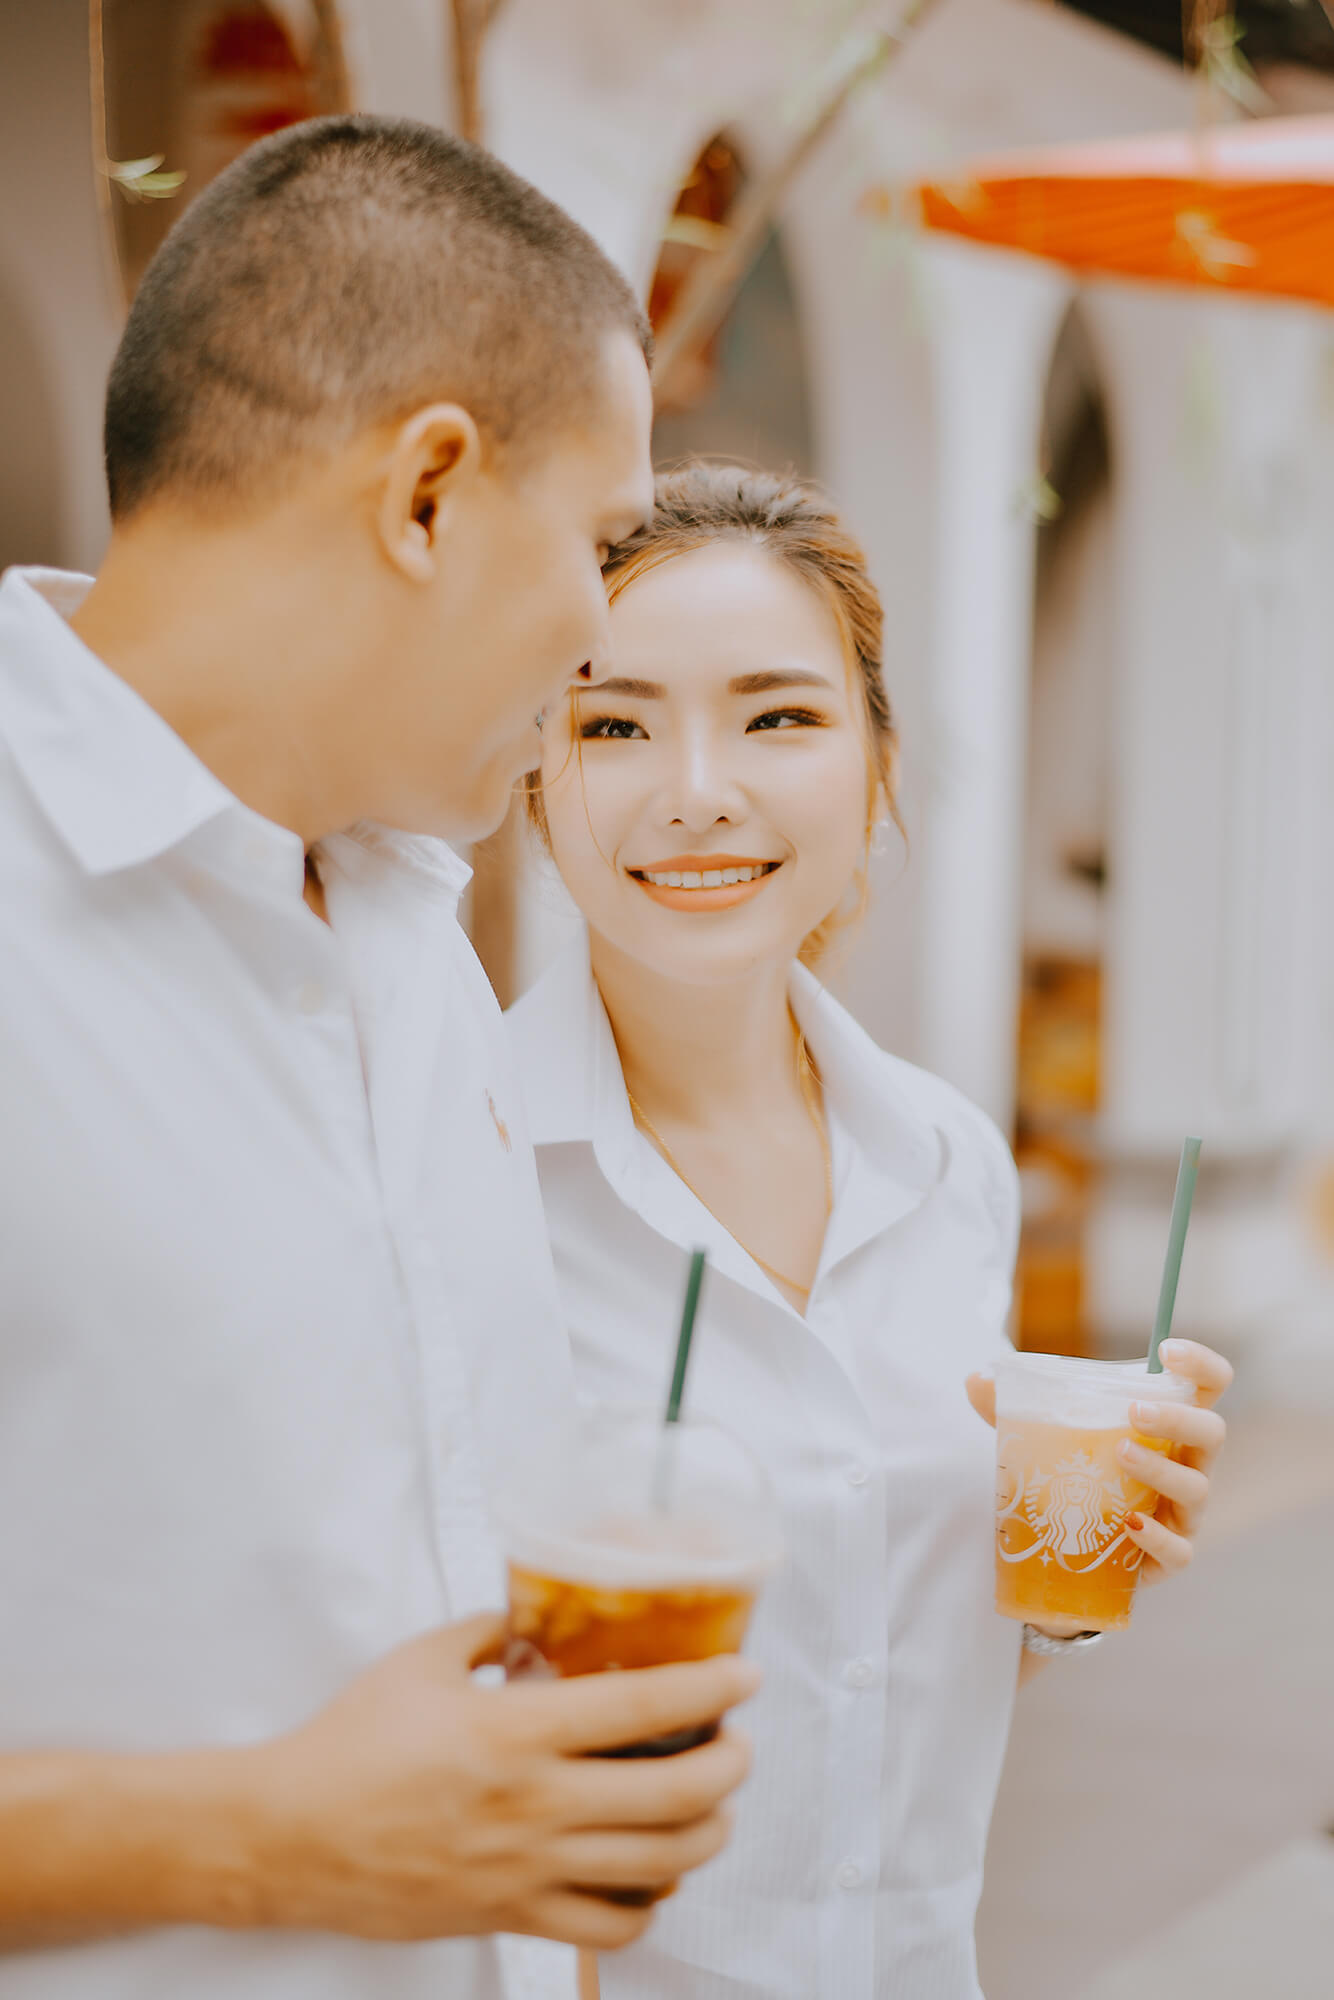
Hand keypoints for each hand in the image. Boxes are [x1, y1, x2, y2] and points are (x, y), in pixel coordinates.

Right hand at [242, 1615, 757, 1951]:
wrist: (289, 1836)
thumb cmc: (350, 1745)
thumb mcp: (423, 1660)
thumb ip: (492, 1632)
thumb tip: (538, 1620)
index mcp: (516, 1731)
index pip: (643, 1706)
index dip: (709, 1690)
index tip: (745, 1678)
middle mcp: (534, 1805)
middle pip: (674, 1793)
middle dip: (729, 1767)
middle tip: (738, 1744)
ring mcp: (527, 1869)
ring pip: (657, 1864)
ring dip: (707, 1834)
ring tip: (714, 1807)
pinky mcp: (512, 1916)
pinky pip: (608, 1924)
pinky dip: (649, 1903)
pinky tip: (653, 1874)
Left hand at [966, 1337, 1231, 1585]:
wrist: (1068, 1550)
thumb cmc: (1070, 1476)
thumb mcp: (1040, 1434)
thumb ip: (1007, 1406)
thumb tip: (974, 1378)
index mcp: (1166, 1424)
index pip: (1209, 1385)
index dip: (1201, 1364)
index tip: (1168, 1351)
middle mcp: (1186, 1463)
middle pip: (1212, 1432)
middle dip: (1178, 1418)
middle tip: (1134, 1411)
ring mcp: (1183, 1512)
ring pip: (1197, 1488)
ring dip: (1161, 1469)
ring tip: (1120, 1455)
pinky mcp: (1170, 1557)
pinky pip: (1179, 1551)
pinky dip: (1157, 1538)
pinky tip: (1129, 1524)